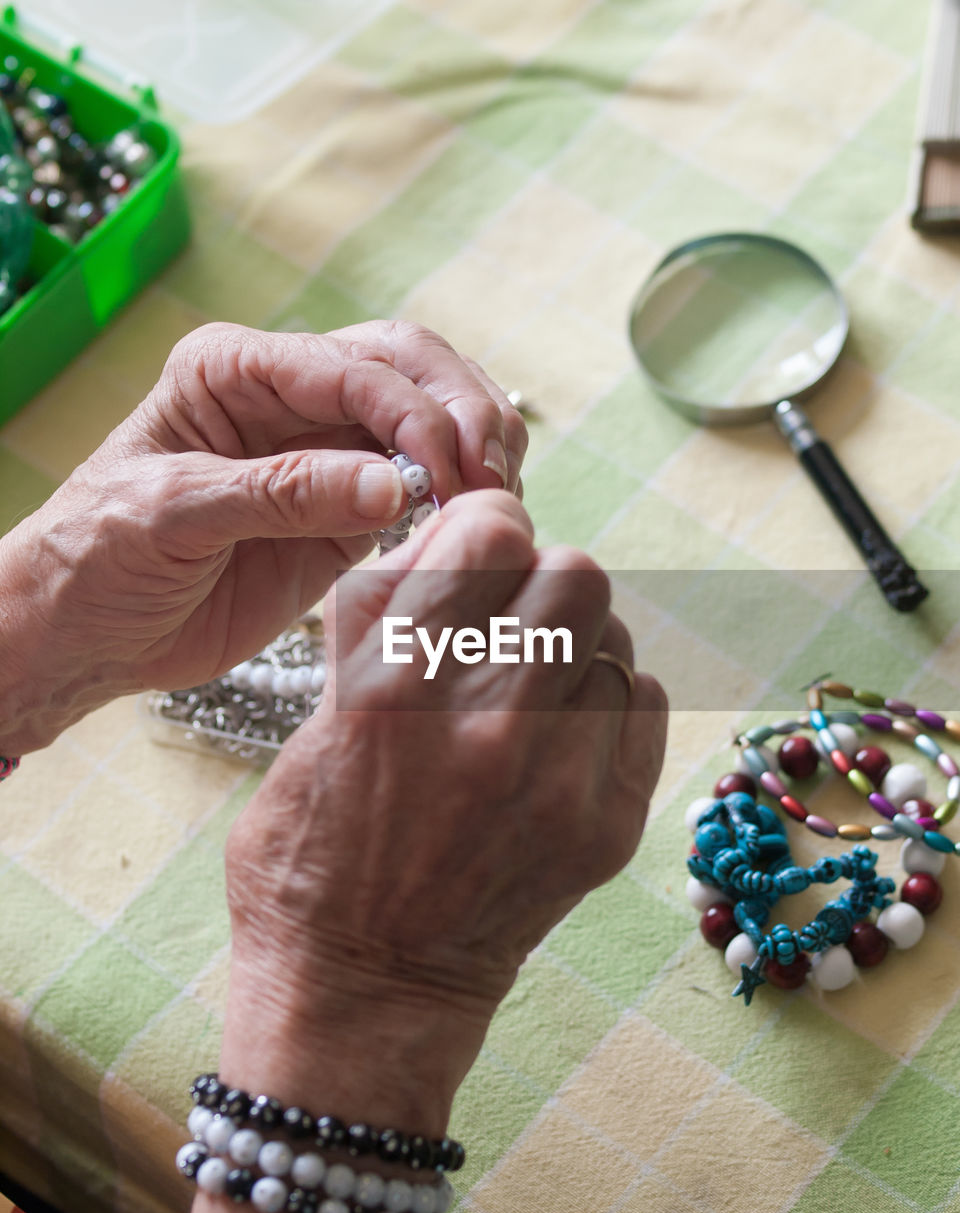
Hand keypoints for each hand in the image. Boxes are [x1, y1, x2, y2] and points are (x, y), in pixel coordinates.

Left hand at [0, 320, 525, 752]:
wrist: (86, 634)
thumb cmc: (99, 558)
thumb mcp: (174, 514)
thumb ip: (282, 495)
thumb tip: (393, 489)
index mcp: (236, 370)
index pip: (352, 366)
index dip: (412, 413)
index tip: (443, 474)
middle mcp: (290, 398)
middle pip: (410, 367)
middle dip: (462, 413)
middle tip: (488, 478)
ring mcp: (327, 454)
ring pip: (432, 416)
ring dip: (476, 445)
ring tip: (494, 499)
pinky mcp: (348, 514)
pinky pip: (425, 487)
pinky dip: (463, 496)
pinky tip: (476, 521)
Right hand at [221, 490, 666, 1131]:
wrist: (365, 993)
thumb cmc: (313, 853)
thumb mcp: (315, 717)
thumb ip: (383, 619)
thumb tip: (454, 536)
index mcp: (395, 687)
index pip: (493, 534)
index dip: (487, 527)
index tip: (478, 552)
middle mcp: (487, 726)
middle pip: (578, 573)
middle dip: (541, 581)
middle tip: (510, 620)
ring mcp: (557, 781)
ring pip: (616, 639)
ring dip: (576, 645)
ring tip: (533, 689)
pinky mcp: (606, 828)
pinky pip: (643, 704)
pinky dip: (608, 702)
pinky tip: (564, 735)